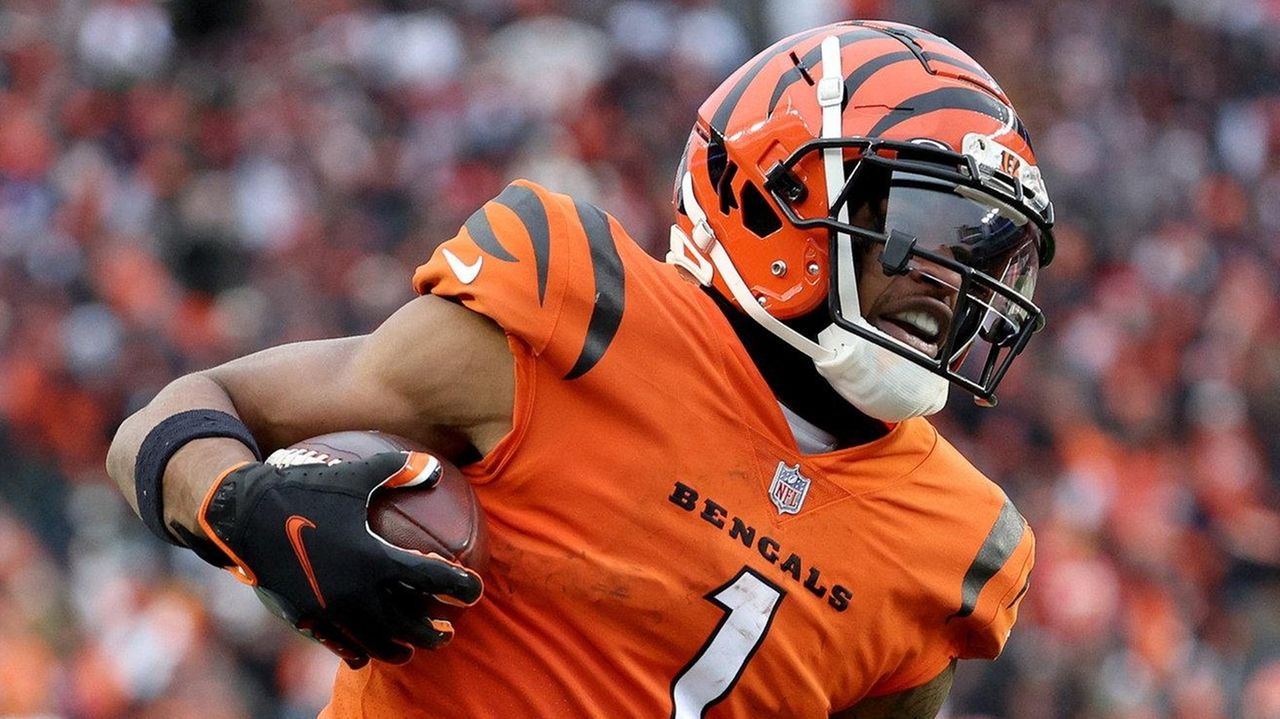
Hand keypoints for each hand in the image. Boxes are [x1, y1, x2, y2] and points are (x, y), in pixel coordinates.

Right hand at [197, 451, 483, 667]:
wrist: (243, 518)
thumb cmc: (303, 491)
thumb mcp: (353, 476)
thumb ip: (397, 471)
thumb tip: (433, 467)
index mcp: (374, 557)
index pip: (432, 579)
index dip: (459, 586)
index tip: (474, 590)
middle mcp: (356, 592)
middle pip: (408, 625)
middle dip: (434, 633)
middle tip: (449, 632)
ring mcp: (330, 611)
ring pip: (376, 644)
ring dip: (399, 648)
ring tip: (412, 648)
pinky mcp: (306, 620)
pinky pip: (340, 647)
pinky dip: (360, 652)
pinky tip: (367, 652)